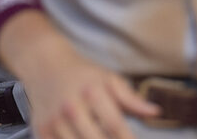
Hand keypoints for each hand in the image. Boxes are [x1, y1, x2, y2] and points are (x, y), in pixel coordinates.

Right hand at [0, 12, 157, 138]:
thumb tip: (155, 112)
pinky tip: (82, 136)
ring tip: (97, 135)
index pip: (115, 127)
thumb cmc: (82, 75)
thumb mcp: (108, 79)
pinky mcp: (42, 130)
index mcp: (90, 93)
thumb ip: (131, 98)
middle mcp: (70, 107)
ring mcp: (54, 121)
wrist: (43, 65)